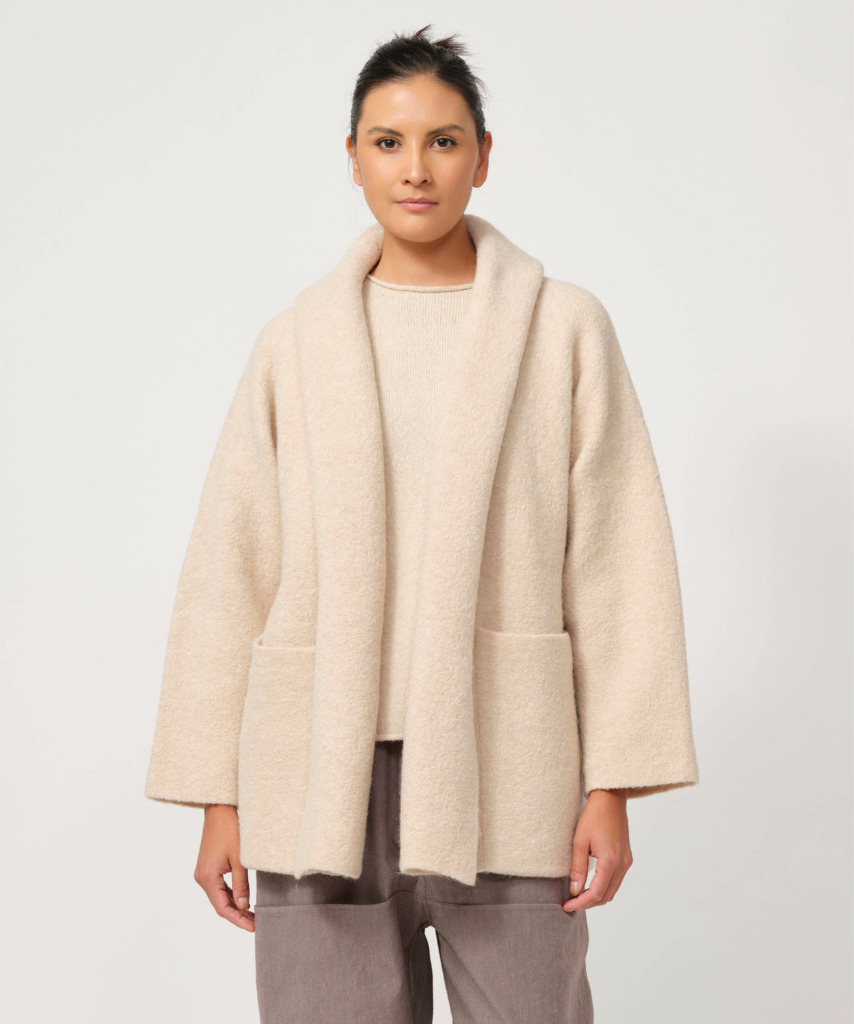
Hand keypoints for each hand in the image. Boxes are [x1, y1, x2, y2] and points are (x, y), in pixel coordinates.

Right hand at [194, 804, 254, 931]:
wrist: (220, 809)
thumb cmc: (230, 829)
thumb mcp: (239, 859)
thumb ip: (241, 884)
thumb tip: (244, 906)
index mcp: (207, 877)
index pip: (222, 908)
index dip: (238, 920)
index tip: (253, 927)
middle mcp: (202, 877)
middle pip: (220, 904)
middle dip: (238, 915)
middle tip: (256, 923)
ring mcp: (204, 872)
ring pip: (219, 896)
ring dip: (235, 906)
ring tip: (253, 914)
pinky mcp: (208, 867)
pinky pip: (219, 887)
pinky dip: (230, 895)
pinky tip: (243, 900)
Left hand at [562, 789, 632, 913]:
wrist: (610, 800)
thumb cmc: (593, 816)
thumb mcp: (580, 841)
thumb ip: (578, 868)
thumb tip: (575, 890)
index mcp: (610, 860)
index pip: (596, 893)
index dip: (581, 903)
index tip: (567, 906)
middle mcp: (622, 864)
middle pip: (606, 896)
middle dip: (588, 903)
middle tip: (570, 902)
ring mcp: (626, 862)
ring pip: (612, 891)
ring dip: (596, 897)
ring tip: (578, 896)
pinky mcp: (626, 859)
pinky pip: (616, 881)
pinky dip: (603, 888)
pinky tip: (590, 885)